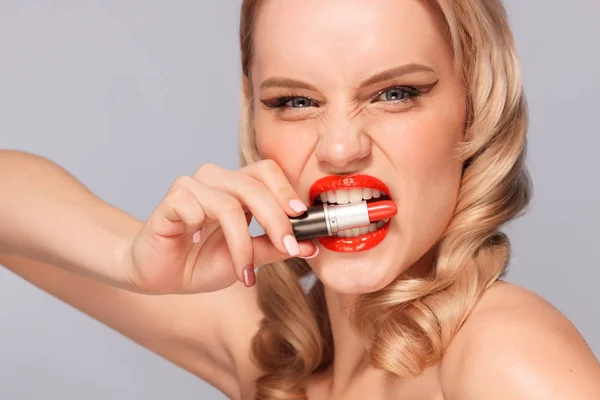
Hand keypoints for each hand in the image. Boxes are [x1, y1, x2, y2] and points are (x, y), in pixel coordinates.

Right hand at [125, 160, 316, 293]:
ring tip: (244, 271)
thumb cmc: (201, 262)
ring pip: (227, 203)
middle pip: (253, 185)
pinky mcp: (170, 200)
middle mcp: (216, 180)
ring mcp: (192, 187)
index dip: (286, 190)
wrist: (161, 275)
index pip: (267, 172)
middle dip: (276, 220)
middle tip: (289, 248)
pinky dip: (200, 228)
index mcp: (237, 187)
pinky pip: (192, 206)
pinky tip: (196, 242)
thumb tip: (312, 247)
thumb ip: (275, 249)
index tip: (303, 217)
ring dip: (240, 242)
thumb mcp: (247, 259)